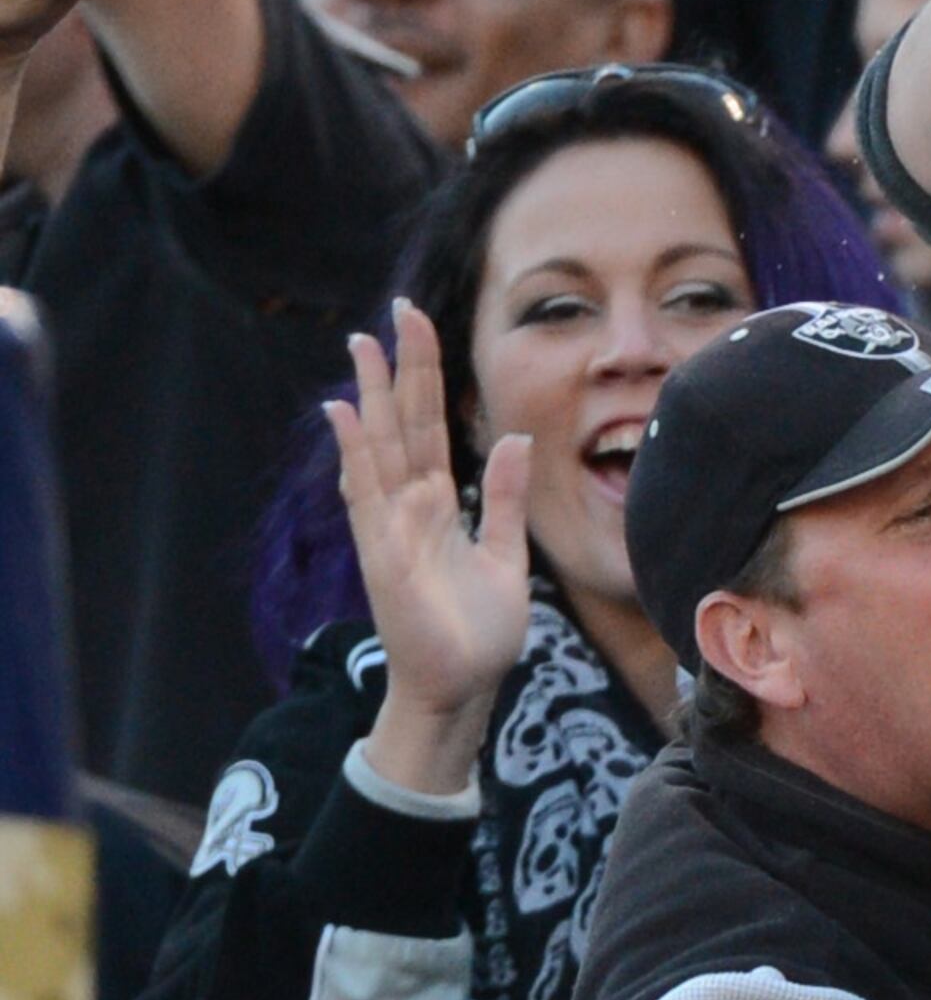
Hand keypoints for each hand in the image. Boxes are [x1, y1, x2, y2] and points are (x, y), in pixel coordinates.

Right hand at [330, 301, 532, 797]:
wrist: (461, 687)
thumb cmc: (478, 630)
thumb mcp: (507, 554)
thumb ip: (508, 499)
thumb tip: (518, 441)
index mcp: (441, 504)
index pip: (432, 427)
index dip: (427, 380)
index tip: (420, 329)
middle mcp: (409, 506)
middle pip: (403, 425)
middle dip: (399, 369)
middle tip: (394, 312)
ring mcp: (391, 526)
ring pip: (380, 447)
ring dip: (371, 395)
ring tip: (362, 344)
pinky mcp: (384, 553)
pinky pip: (368, 494)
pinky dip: (356, 452)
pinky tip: (342, 413)